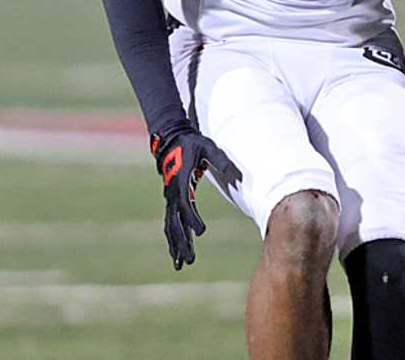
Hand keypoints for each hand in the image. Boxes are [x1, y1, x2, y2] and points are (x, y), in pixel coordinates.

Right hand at [151, 128, 237, 269]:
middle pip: (176, 222)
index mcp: (181, 181)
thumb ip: (219, 159)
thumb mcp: (207, 147)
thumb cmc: (192, 144)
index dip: (192, 219)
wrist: (172, 140)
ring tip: (181, 264)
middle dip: (181, 241)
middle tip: (188, 259)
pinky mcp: (172, 201)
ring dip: (176, 245)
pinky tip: (176, 253)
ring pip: (171, 226)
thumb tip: (234, 173)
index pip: (185, 204)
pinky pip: (171, 223)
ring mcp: (170, 199)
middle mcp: (172, 193)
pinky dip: (173, 239)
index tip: (200, 232)